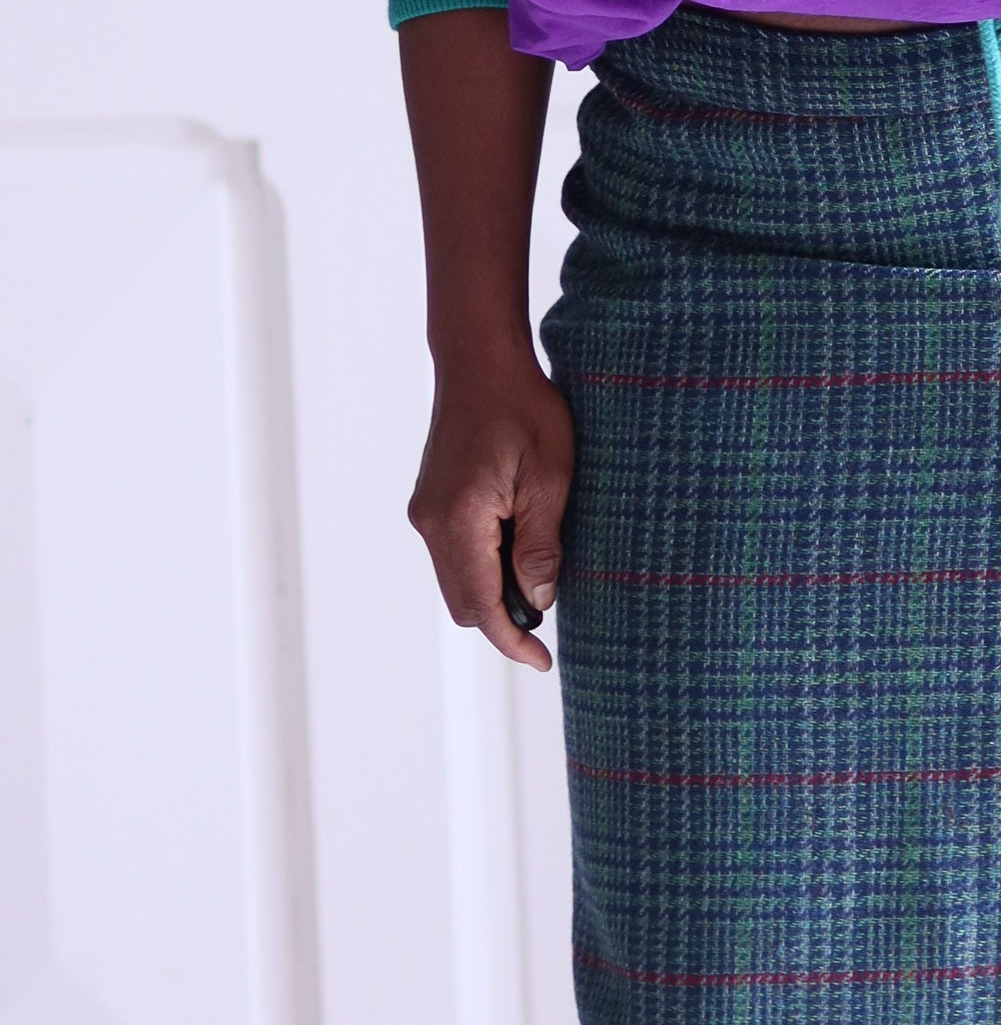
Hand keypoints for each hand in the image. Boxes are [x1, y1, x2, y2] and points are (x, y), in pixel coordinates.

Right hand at [407, 352, 575, 669]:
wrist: (481, 362)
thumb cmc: (524, 410)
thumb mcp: (550, 478)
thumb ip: (541, 544)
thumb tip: (538, 600)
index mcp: (458, 520)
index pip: (481, 606)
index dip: (511, 641)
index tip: (541, 662)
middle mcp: (431, 522)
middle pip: (463, 602)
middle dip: (503, 622)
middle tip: (549, 621)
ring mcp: (427, 512)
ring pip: (457, 581)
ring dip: (494, 593)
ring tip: (540, 582)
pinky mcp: (432, 502)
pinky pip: (455, 554)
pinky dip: (484, 568)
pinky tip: (519, 553)